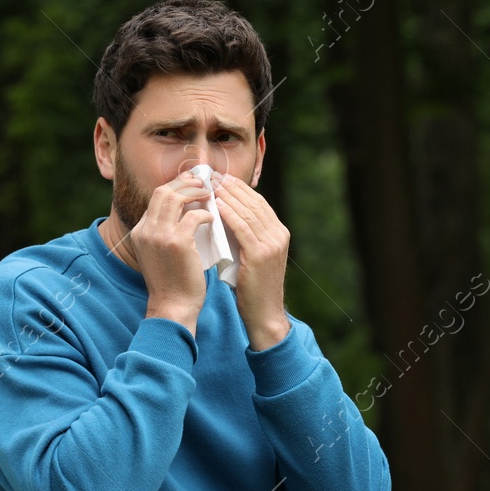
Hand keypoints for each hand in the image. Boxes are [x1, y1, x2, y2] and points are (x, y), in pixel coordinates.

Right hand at [132, 170, 216, 336]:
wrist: (172, 307)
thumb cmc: (173, 283)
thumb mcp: (161, 254)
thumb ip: (167, 233)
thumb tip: (188, 212)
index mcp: (141, 231)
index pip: (157, 198)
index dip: (176, 187)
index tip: (192, 184)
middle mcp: (146, 230)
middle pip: (163, 191)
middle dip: (185, 182)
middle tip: (204, 182)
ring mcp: (159, 235)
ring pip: (175, 197)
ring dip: (195, 192)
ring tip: (210, 193)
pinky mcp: (177, 242)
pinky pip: (193, 216)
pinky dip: (205, 214)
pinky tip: (212, 219)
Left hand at [213, 171, 290, 349]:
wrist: (264, 314)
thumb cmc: (252, 287)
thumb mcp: (252, 255)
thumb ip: (244, 235)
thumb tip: (223, 214)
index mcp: (279, 233)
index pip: (258, 202)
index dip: (239, 188)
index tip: (221, 178)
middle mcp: (279, 235)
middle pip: (253, 203)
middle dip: (232, 187)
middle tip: (212, 176)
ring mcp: (272, 244)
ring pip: (248, 212)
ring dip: (228, 196)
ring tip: (210, 186)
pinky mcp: (261, 254)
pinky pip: (242, 228)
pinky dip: (229, 214)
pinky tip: (216, 205)